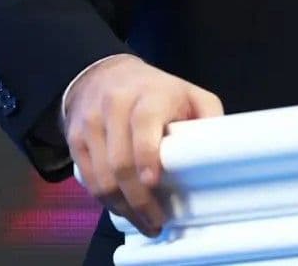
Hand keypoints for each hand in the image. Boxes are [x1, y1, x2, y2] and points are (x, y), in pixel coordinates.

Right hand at [62, 54, 223, 236]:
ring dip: (121, 206)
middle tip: (156, 222)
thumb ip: (208, 115)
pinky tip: (122, 208)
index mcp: (148, 95)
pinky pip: (87, 178)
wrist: (105, 75)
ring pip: (100, 176)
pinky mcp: (74, 139)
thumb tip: (223, 148)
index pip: (144, 125)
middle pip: (119, 162)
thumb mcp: (189, 93)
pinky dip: (104, 199)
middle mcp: (115, 107)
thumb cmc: (157, 91)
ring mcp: (91, 124)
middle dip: (138, 199)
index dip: (146, 155)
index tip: (154, 182)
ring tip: (142, 222)